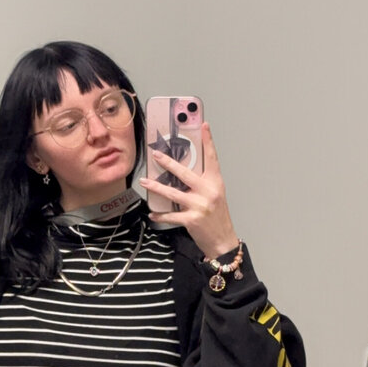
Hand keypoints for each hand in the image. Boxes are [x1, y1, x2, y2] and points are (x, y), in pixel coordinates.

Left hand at [139, 122, 239, 259]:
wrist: (223, 241)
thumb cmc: (217, 217)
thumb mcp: (214, 196)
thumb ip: (201, 183)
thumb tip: (180, 173)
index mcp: (215, 183)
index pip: (212, 158)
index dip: (208, 141)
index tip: (204, 125)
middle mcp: (208, 192)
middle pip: (185, 173)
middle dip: (168, 163)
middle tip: (156, 154)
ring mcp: (199, 205)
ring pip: (173, 193)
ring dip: (156, 187)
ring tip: (144, 181)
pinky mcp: (191, 219)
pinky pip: (171, 215)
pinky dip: (160, 215)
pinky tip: (152, 213)